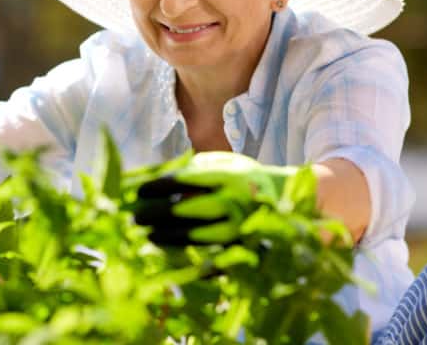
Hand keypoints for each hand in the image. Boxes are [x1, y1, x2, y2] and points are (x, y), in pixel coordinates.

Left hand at [132, 152, 297, 246]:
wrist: (290, 198)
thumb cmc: (244, 178)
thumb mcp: (224, 163)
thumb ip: (194, 170)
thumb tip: (153, 182)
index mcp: (227, 176)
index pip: (183, 181)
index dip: (157, 188)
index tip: (138, 193)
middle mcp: (233, 202)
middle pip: (186, 211)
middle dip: (156, 215)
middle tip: (136, 218)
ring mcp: (240, 228)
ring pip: (196, 237)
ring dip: (168, 238)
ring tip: (150, 236)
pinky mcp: (246, 248)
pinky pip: (215, 260)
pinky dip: (192, 262)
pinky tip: (173, 258)